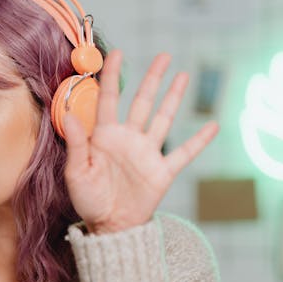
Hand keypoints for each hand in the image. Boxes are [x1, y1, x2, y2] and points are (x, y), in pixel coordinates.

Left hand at [63, 50, 217, 233]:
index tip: (116, 53)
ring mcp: (147, 153)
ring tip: (183, 75)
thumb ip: (76, 144)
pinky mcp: (162, 171)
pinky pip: (184, 153)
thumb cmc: (88, 200)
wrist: (110, 228)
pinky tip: (213, 125)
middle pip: (142, 102)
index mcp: (104, 136)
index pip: (109, 99)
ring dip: (174, 98)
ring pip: (163, 119)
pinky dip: (199, 140)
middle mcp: (128, 139)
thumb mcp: (77, 173)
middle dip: (152, 78)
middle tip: (163, 56)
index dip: (112, 76)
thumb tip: (70, 114)